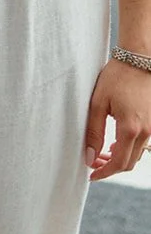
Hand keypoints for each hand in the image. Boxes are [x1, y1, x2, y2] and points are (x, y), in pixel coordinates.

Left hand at [85, 59, 150, 178]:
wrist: (139, 58)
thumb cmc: (117, 76)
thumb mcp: (98, 102)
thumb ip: (93, 131)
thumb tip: (89, 157)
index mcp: (130, 128)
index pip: (118, 164)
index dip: (104, 172)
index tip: (91, 175)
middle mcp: (147, 132)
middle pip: (129, 163)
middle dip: (110, 167)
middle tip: (93, 161)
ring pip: (137, 155)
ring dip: (120, 157)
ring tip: (103, 151)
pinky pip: (144, 144)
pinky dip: (130, 147)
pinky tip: (117, 141)